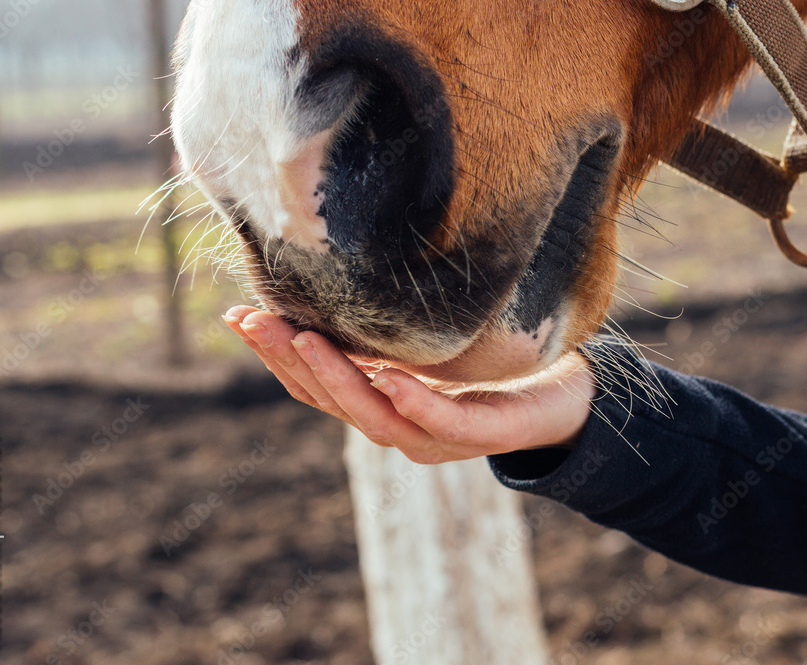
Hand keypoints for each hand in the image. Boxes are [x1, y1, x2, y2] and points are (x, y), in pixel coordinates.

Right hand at [223, 306, 595, 463]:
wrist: (568, 394)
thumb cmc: (493, 366)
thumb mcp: (428, 341)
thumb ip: (385, 330)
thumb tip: (339, 280)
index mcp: (384, 405)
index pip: (319, 386)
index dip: (276, 355)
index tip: (238, 316)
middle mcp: (404, 427)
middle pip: (334, 402)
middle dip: (289, 362)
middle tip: (253, 321)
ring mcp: (442, 436)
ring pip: (376, 418)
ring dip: (337, 379)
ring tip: (303, 339)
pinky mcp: (486, 432)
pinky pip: (441, 421)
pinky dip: (411, 401)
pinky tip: (389, 377)